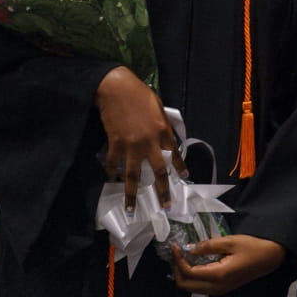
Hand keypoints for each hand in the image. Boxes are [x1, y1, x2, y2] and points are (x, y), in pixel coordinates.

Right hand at [96, 67, 186, 212]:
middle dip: (162, 191)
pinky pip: (113, 163)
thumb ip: (162, 125)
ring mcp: (132, 145)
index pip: (174, 154)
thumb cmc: (139, 94)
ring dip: (131, 194)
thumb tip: (165, 137)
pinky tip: (111, 181)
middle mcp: (150, 142)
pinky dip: (111, 173)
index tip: (184, 177)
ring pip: (132, 175)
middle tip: (165, 206)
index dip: (180, 167)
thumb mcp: (158, 107)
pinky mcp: (115, 143)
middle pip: (158, 172)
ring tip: (130, 209)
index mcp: (163, 131)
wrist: (116, 88)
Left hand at [171, 234, 286, 295]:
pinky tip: (194, 263)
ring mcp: (219, 290)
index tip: (175, 246)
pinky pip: (200, 287)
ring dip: (183, 274)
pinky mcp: (222, 288)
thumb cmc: (252, 247)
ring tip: (182, 256)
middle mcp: (216, 287)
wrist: (270, 257)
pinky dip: (192, 277)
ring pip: (192, 288)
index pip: (188, 272)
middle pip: (185, 285)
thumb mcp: (229, 242)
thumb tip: (189, 248)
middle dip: (176, 269)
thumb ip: (207, 246)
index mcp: (217, 275)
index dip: (177, 260)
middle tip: (176, 252)